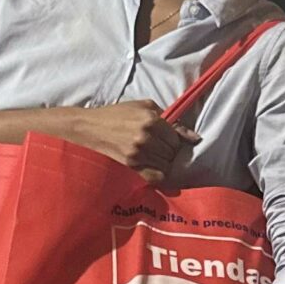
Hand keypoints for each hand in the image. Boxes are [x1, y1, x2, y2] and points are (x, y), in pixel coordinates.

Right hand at [70, 102, 198, 181]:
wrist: (91, 126)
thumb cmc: (118, 114)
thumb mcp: (144, 106)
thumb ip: (170, 119)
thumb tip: (193, 137)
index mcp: (152, 120)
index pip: (177, 139)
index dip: (175, 140)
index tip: (167, 140)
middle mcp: (147, 137)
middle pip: (173, 153)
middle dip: (169, 151)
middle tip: (159, 147)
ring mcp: (138, 153)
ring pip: (166, 165)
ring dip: (163, 162)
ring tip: (154, 155)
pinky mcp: (131, 165)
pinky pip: (156, 177)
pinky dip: (158, 174)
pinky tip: (153, 167)